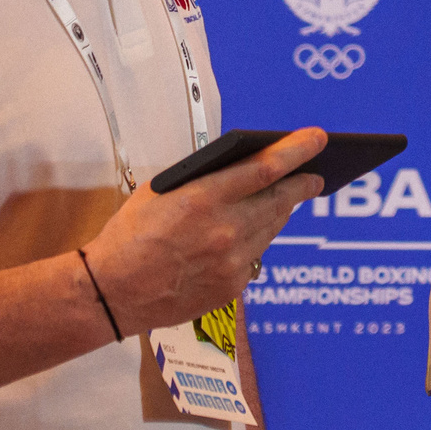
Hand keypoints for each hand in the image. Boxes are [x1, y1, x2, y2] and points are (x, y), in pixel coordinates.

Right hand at [83, 129, 326, 333]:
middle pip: (281, 200)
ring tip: (287, 199)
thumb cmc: (131, 234)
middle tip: (316, 176)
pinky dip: (257, 240)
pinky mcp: (232, 286)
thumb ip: (204, 179)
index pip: (266, 168)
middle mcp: (225, 230)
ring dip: (281, 211)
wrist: (112, 291)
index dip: (297, 151)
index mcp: (204, 199)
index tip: (318, 138)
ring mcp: (231, 262)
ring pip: (272, 228)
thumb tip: (242, 167)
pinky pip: (256, 255)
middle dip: (303, 184)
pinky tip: (252, 233)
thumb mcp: (162, 190)